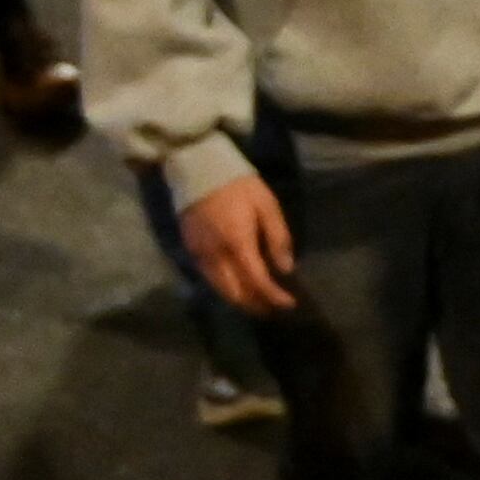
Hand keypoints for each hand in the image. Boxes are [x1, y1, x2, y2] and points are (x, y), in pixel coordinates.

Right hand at [181, 174, 300, 318]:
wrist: (198, 168)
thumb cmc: (239, 185)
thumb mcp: (267, 206)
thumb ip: (278, 238)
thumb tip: (286, 269)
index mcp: (237, 243)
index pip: (257, 280)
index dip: (274, 296)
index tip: (289, 304)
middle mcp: (215, 255)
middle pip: (235, 293)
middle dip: (255, 305)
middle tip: (273, 310)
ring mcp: (199, 254)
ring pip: (219, 289)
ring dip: (239, 301)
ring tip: (258, 304)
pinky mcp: (189, 250)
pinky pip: (208, 278)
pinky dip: (224, 289)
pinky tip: (238, 288)